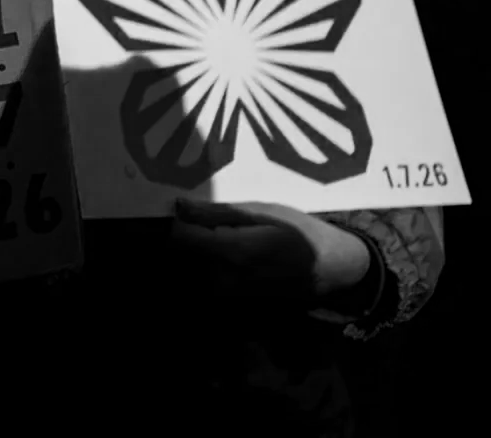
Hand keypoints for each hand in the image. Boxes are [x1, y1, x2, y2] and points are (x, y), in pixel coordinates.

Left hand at [171, 199, 372, 307]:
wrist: (332, 270)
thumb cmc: (301, 232)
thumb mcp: (262, 212)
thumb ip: (217, 212)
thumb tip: (179, 207)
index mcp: (231, 253)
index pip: (178, 239)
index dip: (180, 222)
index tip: (192, 213)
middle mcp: (223, 280)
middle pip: (179, 256)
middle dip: (185, 238)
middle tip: (205, 223)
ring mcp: (226, 296)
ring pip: (189, 269)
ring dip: (193, 253)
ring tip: (219, 237)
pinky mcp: (231, 302)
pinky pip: (203, 281)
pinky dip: (204, 267)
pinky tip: (225, 254)